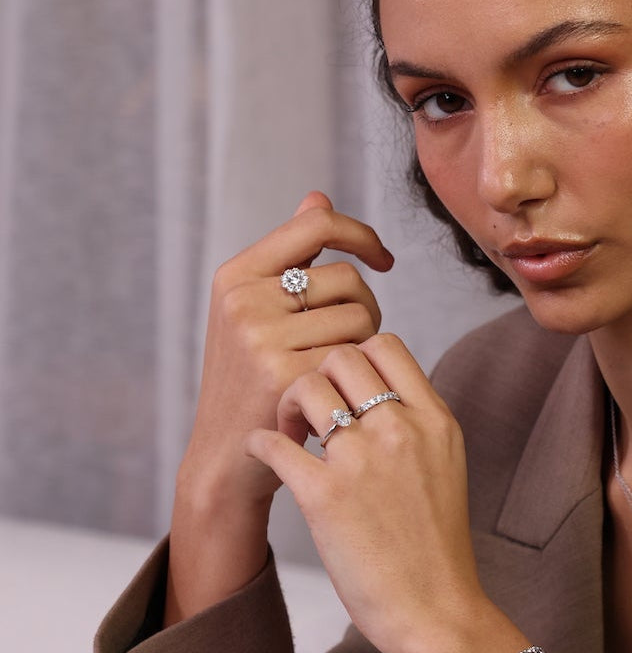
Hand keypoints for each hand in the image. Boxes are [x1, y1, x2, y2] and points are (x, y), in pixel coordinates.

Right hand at [180, 192, 393, 511]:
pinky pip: (356, 355)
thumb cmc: (251, 379)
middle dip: (365, 307)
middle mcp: (244, 300)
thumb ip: (289, 255)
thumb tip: (318, 196)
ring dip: (365, 344)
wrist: (227, 455)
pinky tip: (338, 393)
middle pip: (348, 277)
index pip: (318, 224)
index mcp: (237, 274)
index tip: (384, 259)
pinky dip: (358, 374)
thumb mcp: (255, 311)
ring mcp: (262, 338)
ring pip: (360, 317)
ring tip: (338, 371)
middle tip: (350, 342)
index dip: (361, 235)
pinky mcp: (285, 377)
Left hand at [244, 333, 489, 652]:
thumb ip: (417, 426)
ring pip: (305, 387)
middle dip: (316, 375)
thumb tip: (376, 395)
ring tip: (289, 432)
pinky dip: (259, 444)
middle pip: (341, 357)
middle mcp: (401, 430)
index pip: (384, 344)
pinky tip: (265, 456)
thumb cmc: (437, 548)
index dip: (353, 355)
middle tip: (308, 410)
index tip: (343, 388)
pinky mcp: (324, 496)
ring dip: (286, 403)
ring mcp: (363, 460)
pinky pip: (272, 443)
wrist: (437, 610)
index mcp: (435, 421)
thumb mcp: (446, 468)